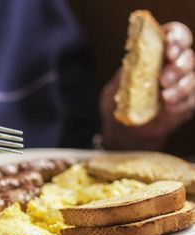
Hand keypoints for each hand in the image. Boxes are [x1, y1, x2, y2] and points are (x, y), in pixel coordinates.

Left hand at [101, 22, 194, 149]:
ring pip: (193, 78)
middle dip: (179, 65)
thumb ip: (126, 72)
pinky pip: (191, 100)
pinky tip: (168, 107)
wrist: (122, 129)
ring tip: (164, 96)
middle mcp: (173, 66)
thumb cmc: (119, 102)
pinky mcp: (185, 104)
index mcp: (158, 53)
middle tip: (164, 78)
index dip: (177, 37)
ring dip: (180, 86)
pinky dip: (180, 103)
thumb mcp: (116, 85)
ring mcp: (182, 85)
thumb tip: (134, 60)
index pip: (176, 35)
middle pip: (189, 56)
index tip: (169, 48)